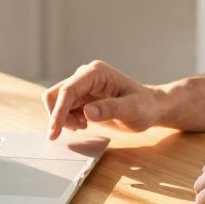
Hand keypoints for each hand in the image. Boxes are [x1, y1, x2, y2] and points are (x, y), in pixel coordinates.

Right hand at [42, 60, 165, 139]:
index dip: (58, 111)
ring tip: (84, 126)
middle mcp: (85, 75)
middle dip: (59, 115)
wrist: (150, 107)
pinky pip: (64, 108)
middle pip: (56, 94)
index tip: (54, 131)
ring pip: (57, 102)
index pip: (68, 90)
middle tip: (78, 129)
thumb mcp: (132, 109)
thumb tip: (87, 111)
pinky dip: (67, 119)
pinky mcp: (81, 96)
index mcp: (96, 73)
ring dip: (63, 118)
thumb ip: (111, 109)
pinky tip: (84, 124)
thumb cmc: (145, 107)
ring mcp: (82, 86)